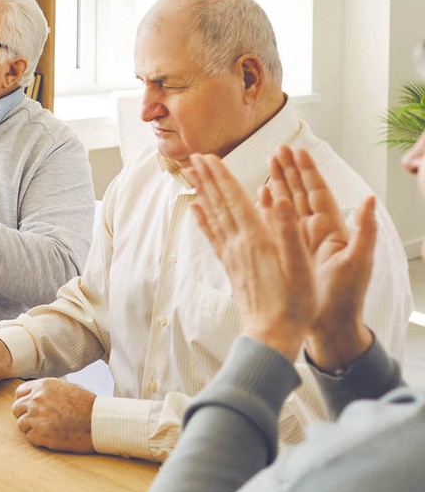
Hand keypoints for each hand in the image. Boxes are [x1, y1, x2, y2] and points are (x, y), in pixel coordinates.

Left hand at [12, 378, 94, 452]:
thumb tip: (33, 395)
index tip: (29, 409)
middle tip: (38, 422)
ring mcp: (36, 416)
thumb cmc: (86, 407)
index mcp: (42, 386)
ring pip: (21, 424)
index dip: (24, 402)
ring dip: (32, 428)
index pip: (20, 393)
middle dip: (25, 415)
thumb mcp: (66, 388)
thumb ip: (47, 391)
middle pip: (16, 409)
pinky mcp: (39, 433)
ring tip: (49, 430)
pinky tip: (53, 437)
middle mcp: (36, 399)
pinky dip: (39, 439)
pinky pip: (30, 437)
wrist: (98, 423)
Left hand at [189, 153, 316, 360]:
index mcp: (257, 239)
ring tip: (192, 174)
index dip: (222, 176)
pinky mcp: (230, 266)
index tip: (209, 157)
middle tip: (193, 156)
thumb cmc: (293, 303)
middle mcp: (239, 243)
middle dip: (208, 178)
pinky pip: (213, 236)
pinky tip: (195, 209)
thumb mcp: (300, 265)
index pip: (235, 199)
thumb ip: (287, 230)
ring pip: (213, 216)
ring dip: (203, 192)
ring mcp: (232, 255)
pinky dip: (203, 219)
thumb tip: (276, 197)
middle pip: (220, 203)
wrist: (271, 334)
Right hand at [268, 146, 376, 369]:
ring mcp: (299, 242)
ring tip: (267, 164)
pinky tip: (255, 198)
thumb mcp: (359, 262)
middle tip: (276, 150)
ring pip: (285, 206)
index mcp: (331, 230)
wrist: (329, 326)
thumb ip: (365, 230)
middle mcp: (314, 233)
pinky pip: (272, 226)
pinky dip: (264, 210)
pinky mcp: (286, 254)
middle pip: (299, 193)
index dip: (307, 172)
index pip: (317, 193)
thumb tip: (370, 198)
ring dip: (276, 184)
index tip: (296, 151)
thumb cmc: (346, 298)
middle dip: (288, 171)